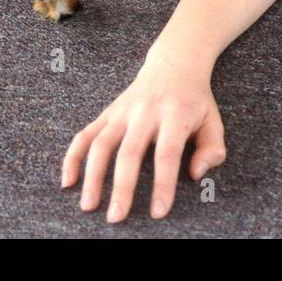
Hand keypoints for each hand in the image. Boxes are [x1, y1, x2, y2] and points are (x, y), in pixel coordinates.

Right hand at [62, 46, 226, 221]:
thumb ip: (212, 149)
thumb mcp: (213, 120)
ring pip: (102, 143)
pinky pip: (85, 134)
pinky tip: (68, 180)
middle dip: (122, 187)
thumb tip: (196, 174)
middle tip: (116, 217)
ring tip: (88, 205)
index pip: (167, 153)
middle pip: (130, 152)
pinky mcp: (108, 112)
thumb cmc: (195, 100)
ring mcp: (123, 111)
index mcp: (175, 114)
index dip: (163, 184)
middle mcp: (146, 112)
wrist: (175, 63)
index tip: (158, 211)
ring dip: (92, 176)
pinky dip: (73, 157)